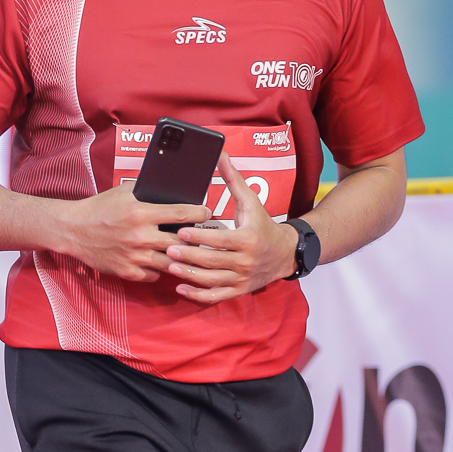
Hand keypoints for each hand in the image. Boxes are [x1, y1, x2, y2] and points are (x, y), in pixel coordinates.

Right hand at [58, 183, 211, 282]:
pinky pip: (154, 276)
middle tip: (201, 237)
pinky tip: (161, 263)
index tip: (206, 213)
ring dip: (180, 259)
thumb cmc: (99, 208)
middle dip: (194, 239)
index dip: (199, 213)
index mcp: (141, 213)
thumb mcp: (123, 192)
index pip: (182, 213)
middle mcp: (140, 236)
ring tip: (186, 254)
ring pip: (171, 263)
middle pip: (182, 242)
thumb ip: (147, 192)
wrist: (73, 230)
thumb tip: (171, 188)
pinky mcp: (127, 272)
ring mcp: (134, 257)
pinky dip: (159, 270)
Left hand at [164, 152, 296, 303]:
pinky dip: (198, 295)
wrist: (284, 253)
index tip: (181, 231)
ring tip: (170, 267)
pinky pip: (216, 296)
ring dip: (189, 275)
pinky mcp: (238, 290)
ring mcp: (241, 278)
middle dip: (189, 256)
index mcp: (248, 239)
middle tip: (168, 249)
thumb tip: (221, 155)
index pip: (221, 240)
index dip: (200, 237)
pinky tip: (181, 288)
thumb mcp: (251, 201)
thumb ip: (234, 180)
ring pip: (212, 280)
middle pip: (213, 261)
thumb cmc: (263, 225)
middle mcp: (245, 261)